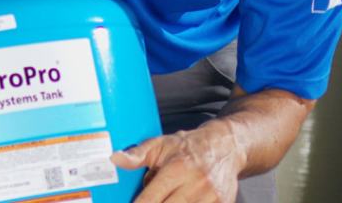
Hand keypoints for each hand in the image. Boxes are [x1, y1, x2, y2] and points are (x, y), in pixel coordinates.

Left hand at [111, 122, 243, 202]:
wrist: (226, 146)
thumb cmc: (190, 146)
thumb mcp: (161, 144)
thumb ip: (137, 154)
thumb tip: (115, 159)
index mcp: (177, 168)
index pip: (150, 200)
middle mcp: (196, 183)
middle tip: (149, 201)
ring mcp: (212, 197)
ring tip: (169, 197)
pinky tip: (182, 199)